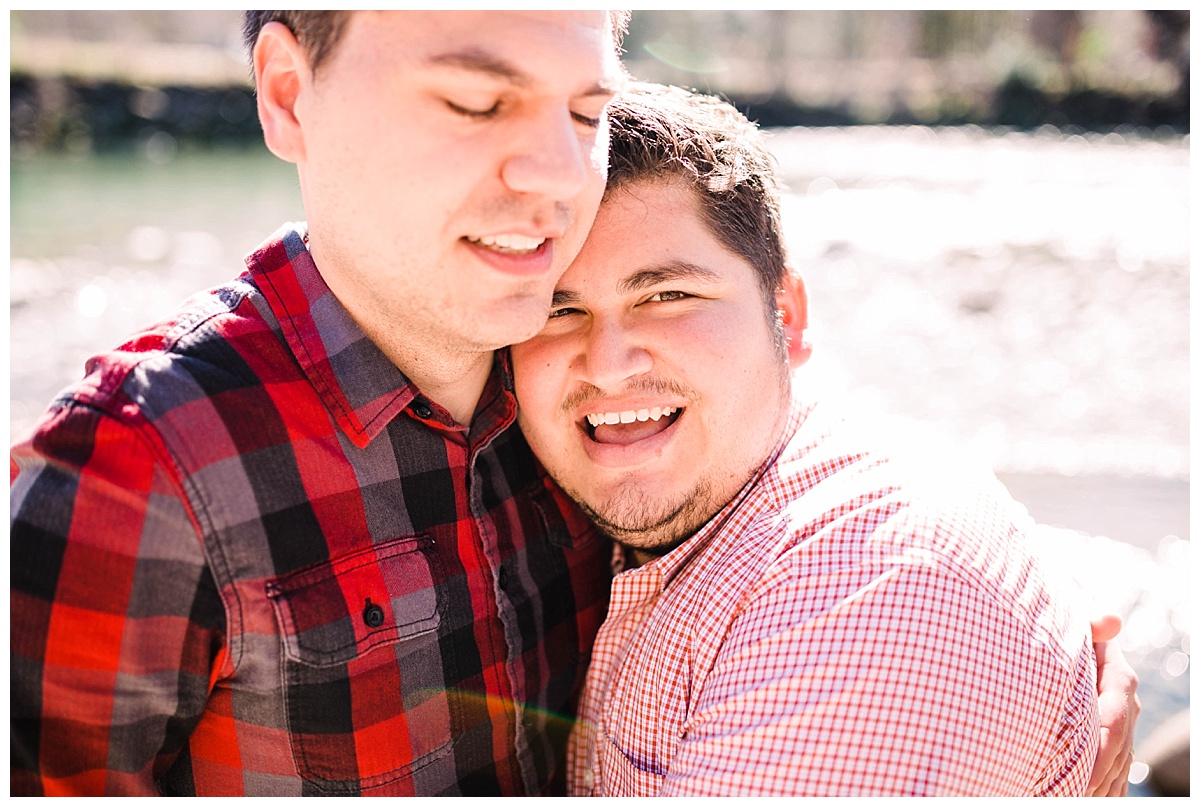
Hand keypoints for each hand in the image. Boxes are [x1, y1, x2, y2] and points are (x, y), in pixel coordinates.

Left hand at [1086, 615, 1139, 795]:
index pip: (1114, 724)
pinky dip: (1103, 789)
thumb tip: (1111, 620)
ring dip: (1099, 788)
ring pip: (1117, 767)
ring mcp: (1121, 724)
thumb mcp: (1078, 627)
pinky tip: (1088, 798)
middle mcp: (1125, 706)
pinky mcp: (1112, 739)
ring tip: (1072, 799)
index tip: (1083, 776)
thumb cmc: (1070, 633)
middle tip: (1072, 795)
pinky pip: (1114, 772)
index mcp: (1119, 681)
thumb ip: (1091, 626)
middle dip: (1096, 779)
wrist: (1072, 642)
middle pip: (1117, 753)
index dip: (1101, 752)